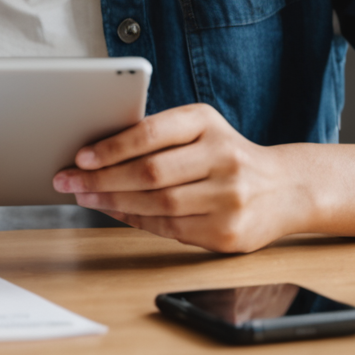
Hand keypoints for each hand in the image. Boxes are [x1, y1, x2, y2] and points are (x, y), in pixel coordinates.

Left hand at [52, 103, 309, 252]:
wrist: (286, 188)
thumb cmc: (227, 155)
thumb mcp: (200, 130)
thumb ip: (158, 137)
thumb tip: (95, 155)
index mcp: (207, 122)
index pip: (151, 133)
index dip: (112, 147)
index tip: (80, 156)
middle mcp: (222, 157)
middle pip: (150, 172)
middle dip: (101, 179)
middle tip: (68, 181)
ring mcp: (229, 197)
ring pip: (158, 203)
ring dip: (113, 202)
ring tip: (85, 197)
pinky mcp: (228, 232)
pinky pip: (171, 228)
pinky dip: (137, 221)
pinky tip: (116, 213)